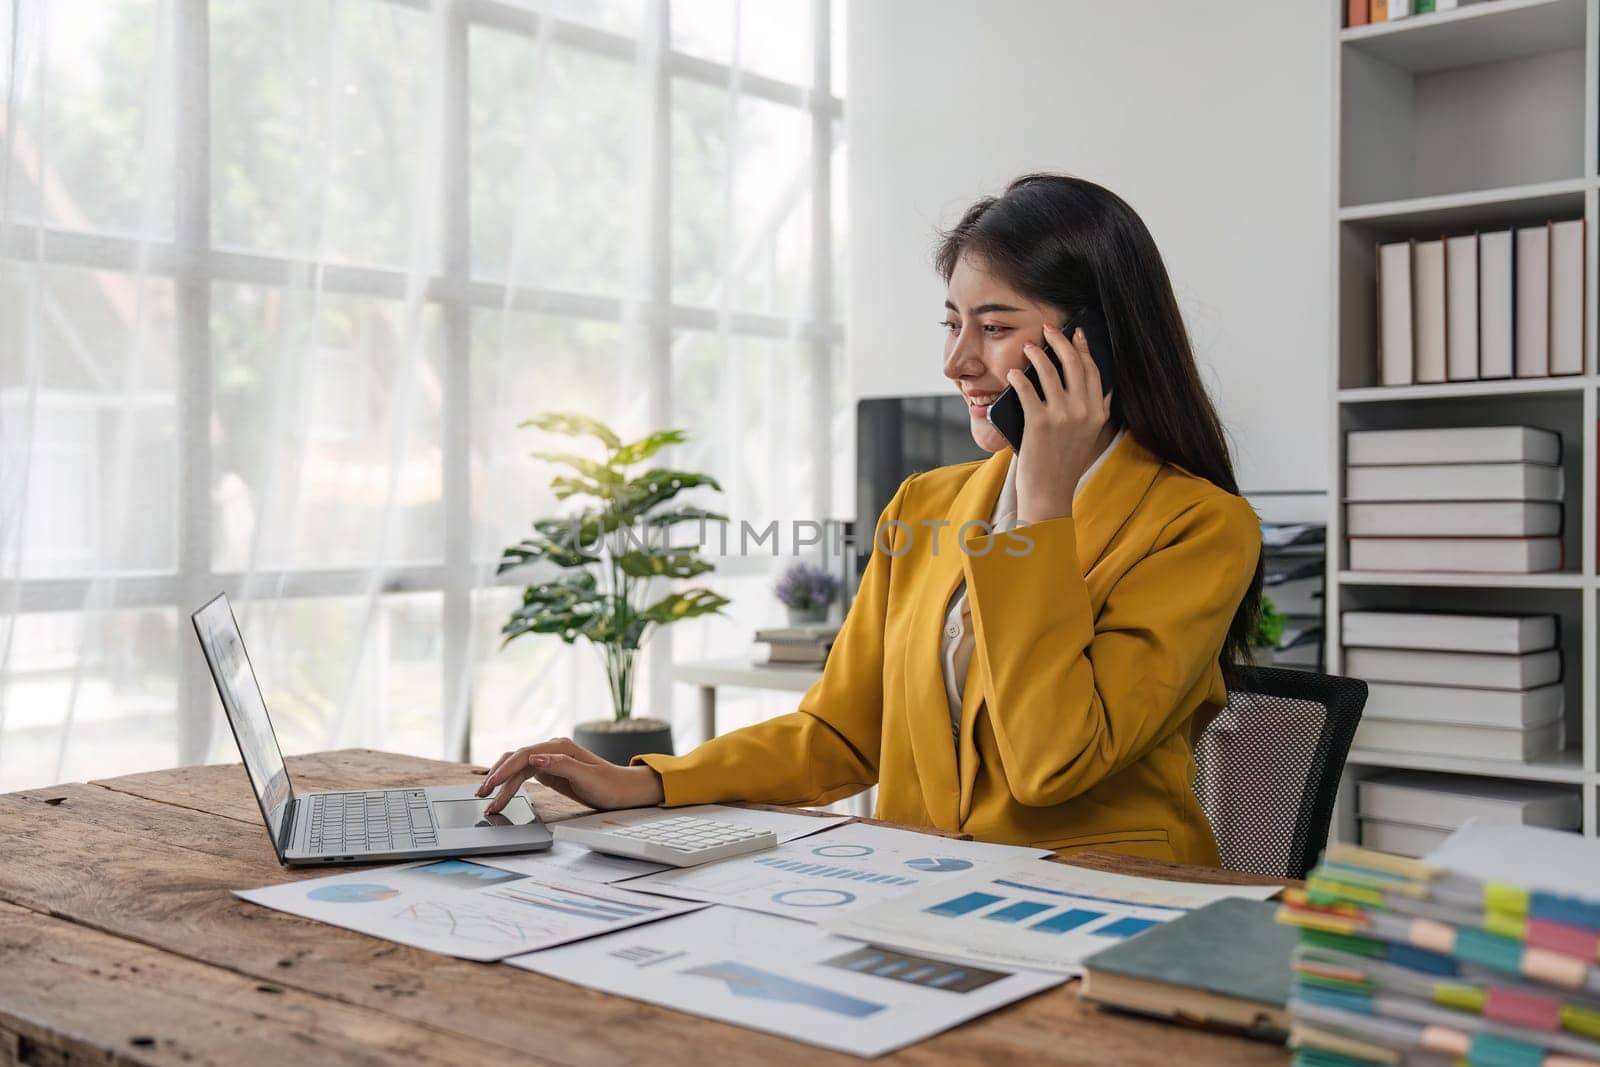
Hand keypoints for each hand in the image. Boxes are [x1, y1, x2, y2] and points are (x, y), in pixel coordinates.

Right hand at [475, 737, 665, 814]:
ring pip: (517, 768)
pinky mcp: (549, 770)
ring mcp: (549, 759)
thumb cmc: (608, 784)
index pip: (524, 755)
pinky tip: (501, 794)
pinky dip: (511, 784)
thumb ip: (561, 765)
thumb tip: (535, 757)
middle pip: (515, 760)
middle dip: (497, 777)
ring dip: (501, 783)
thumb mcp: (586, 777)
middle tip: (481, 796)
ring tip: (488, 801)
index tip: (491, 785)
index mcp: (559, 747)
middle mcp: (552, 749)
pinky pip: (523, 775)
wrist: (623, 791)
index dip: (505, 770)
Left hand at [1009, 323, 1112, 523]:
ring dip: (1037, 354)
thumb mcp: (1089, 436)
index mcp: (1097, 413)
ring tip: (1028, 347)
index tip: (1075, 332)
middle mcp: (1083, 412)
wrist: (1049, 493)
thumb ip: (1098, 412)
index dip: (1083, 348)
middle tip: (1048, 329)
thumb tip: (1105, 388)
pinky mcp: (1039, 423)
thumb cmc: (1064, 464)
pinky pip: (1027, 389)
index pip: (1093, 371)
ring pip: (1050, 371)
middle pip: (1073, 364)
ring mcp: (1062, 417)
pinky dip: (1019, 377)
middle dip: (1060, 341)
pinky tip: (1013, 372)